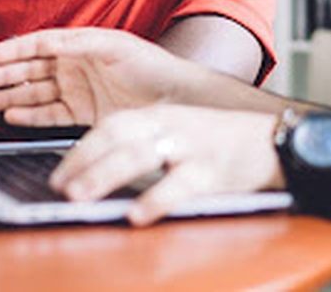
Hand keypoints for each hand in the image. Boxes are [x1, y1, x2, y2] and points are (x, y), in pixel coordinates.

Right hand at [0, 27, 200, 126]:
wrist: (176, 98)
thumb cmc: (150, 65)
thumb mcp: (113, 46)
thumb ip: (78, 43)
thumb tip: (46, 43)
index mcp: (79, 44)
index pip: (38, 46)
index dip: (14, 50)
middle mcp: (74, 67)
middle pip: (29, 70)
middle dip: (2, 75)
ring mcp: (76, 91)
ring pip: (33, 93)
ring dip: (8, 96)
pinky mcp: (81, 114)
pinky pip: (48, 114)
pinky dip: (29, 115)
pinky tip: (11, 114)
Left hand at [51, 103, 283, 225]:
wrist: (273, 140)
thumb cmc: (218, 143)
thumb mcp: (176, 135)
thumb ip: (141, 148)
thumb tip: (94, 177)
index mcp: (158, 116)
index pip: (109, 127)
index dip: (80, 150)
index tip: (58, 176)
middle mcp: (170, 126)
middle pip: (117, 137)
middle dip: (83, 162)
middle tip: (58, 187)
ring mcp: (191, 146)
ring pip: (140, 156)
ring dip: (105, 175)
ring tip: (81, 198)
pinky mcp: (213, 171)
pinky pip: (180, 185)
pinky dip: (156, 199)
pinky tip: (137, 214)